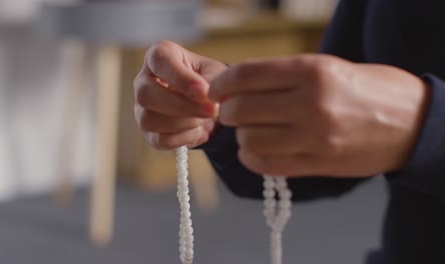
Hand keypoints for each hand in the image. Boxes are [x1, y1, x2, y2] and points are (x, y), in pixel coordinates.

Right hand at [134, 40, 226, 149]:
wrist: (207, 102)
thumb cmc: (207, 79)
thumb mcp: (215, 72)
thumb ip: (214, 80)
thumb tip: (208, 95)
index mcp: (159, 56)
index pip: (160, 61)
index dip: (181, 78)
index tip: (204, 91)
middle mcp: (143, 80)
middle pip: (146, 95)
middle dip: (182, 106)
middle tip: (212, 111)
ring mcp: (141, 108)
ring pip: (149, 120)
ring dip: (184, 123)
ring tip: (206, 119)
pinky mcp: (148, 131)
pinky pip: (159, 140)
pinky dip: (183, 138)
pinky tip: (199, 131)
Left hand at [209, 54, 428, 177]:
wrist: (411, 122)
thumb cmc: (365, 88)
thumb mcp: (327, 66)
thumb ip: (283, 76)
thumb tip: (238, 86)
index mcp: (313, 71)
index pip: (248, 74)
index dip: (222, 83)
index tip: (215, 89)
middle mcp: (312, 104)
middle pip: (242, 110)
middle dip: (227, 110)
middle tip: (231, 110)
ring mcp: (315, 138)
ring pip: (250, 140)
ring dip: (240, 136)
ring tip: (249, 130)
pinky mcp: (318, 164)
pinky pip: (267, 165)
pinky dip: (252, 158)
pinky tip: (255, 150)